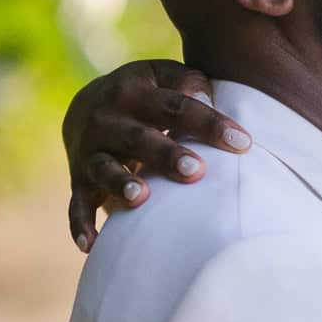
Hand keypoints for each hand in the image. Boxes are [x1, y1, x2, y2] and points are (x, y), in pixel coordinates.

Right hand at [64, 58, 251, 253]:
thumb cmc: (147, 95)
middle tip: (196, 170)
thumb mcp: (163, 77)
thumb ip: (189, 84)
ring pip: (104, 169)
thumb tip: (210, 98)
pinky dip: (81, 224)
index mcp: (134, 91)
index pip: (177, 106)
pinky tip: (90, 245)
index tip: (243, 143)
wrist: (86, 107)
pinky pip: (77, 204)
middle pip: (139, 137)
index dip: (209, 123)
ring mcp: (90, 152)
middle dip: (165, 155)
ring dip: (120, 183)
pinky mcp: (79, 180)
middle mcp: (106, 119)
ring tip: (139, 198)